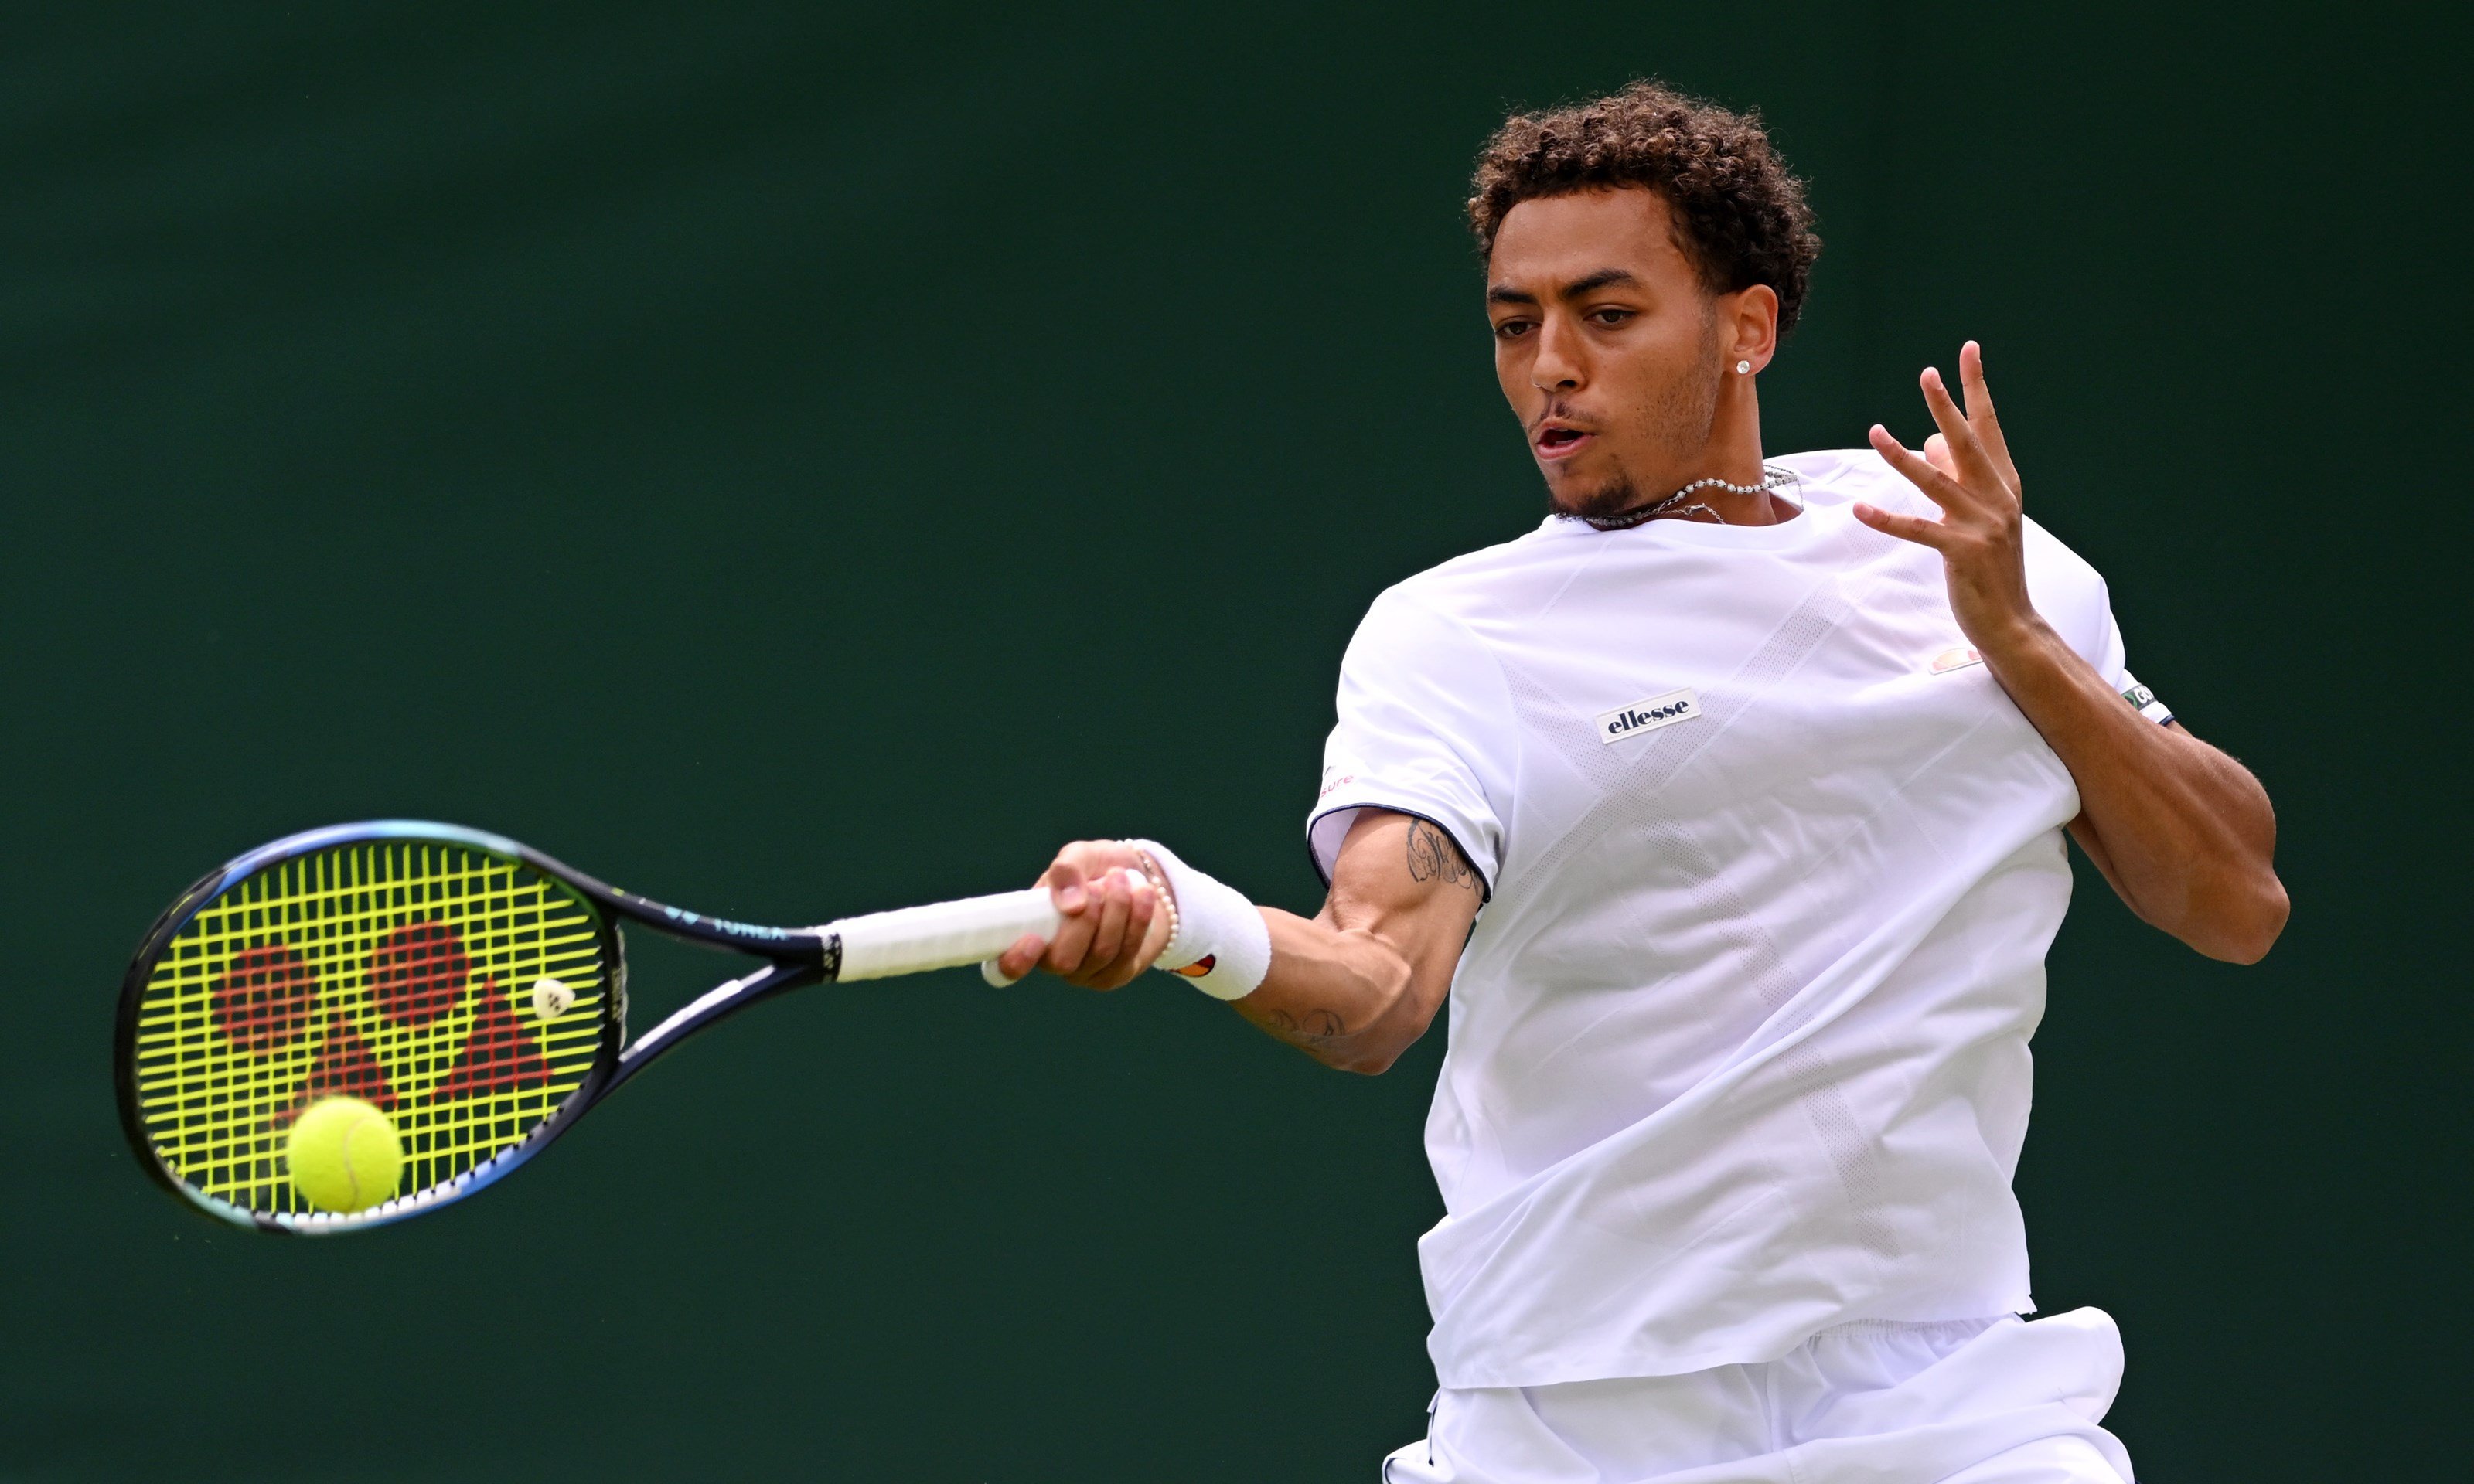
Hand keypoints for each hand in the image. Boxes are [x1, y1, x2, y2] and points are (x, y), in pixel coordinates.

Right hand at [990, 839, 1173, 989]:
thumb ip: (1066, 870)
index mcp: (1029, 931)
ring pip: (1100, 953)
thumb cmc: (1096, 869)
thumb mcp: (1079, 856)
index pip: (1006, 968)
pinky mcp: (1116, 974)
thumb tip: (1070, 905)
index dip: (1015, 962)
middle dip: (1086, 919)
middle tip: (1098, 885)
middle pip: (1063, 960)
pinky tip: (1142, 894)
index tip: (1032, 940)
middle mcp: (1052, 959)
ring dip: (1116, 911)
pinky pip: (1127, 953)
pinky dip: (1137, 918)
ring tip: (1121, 879)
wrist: (1139, 878)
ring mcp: (1085, 972)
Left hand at [1855, 341, 2042, 655]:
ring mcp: (1983, 525)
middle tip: (1927, 373)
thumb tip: (1928, 440)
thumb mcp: (1978, 515)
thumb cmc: (1990, 567)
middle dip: (1946, 405)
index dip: (1976, 388)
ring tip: (1875, 431)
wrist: (2011, 621)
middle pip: (1967, 442)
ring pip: (1936, 481)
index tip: (1968, 351)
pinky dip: (1887, 518)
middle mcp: (1998, 498)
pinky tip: (1860, 508)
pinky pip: (1917, 530)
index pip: (1988, 427)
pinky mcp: (1962, 553)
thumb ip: (1957, 477)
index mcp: (2004, 485)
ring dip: (1901, 456)